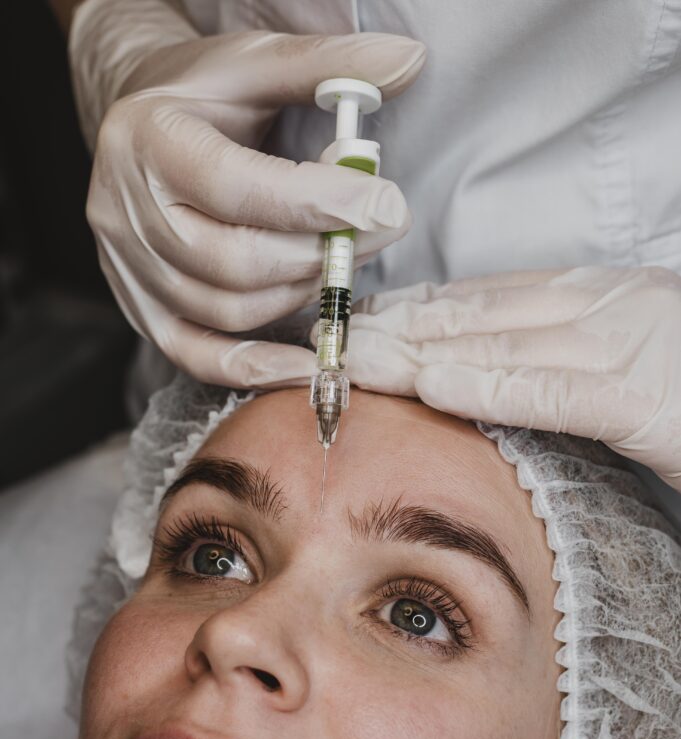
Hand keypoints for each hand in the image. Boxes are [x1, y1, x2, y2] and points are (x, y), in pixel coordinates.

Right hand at [69, 0, 425, 385]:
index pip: (235, 186)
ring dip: (298, 297)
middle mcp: (127, 209)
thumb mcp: (256, 62)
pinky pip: (196, 356)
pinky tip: (305, 365)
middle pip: (232, 261)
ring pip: (224, 311)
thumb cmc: (201, 95)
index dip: (315, 203)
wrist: (140, 123)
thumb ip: (328, 66)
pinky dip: (254, 369)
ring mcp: (128, 268)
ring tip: (340, 268)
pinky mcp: (142, 308)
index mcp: (148, 138)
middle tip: (376, 235)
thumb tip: (409, 60)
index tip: (382, 204)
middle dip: (318, 256)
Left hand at [340, 267, 680, 490]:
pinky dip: (490, 386)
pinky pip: (553, 391)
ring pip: (500, 343)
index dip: (419, 308)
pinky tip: (437, 386)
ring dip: (418, 351)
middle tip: (328, 336)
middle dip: (398, 326)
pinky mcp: (644, 397)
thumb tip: (495, 377)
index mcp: (601, 300)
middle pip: (479, 314)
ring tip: (352, 358)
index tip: (363, 319)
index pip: (491, 299)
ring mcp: (625, 346)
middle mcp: (605, 310)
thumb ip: (567, 366)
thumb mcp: (630, 366)